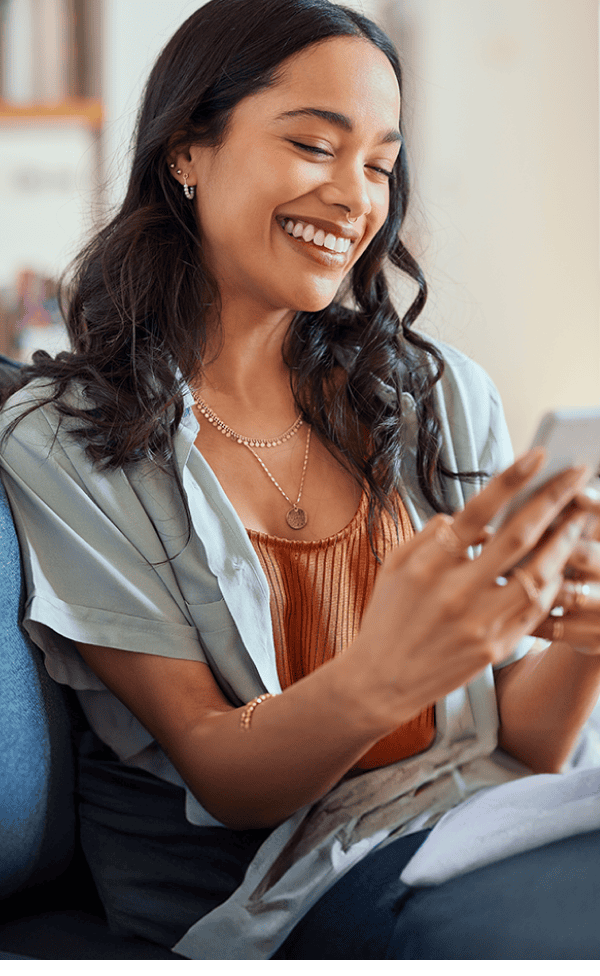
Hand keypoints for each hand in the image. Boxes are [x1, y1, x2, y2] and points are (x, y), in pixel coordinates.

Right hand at [347, 450, 591, 726]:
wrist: (379, 681)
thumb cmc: (387, 617)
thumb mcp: (395, 565)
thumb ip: (430, 534)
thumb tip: (471, 517)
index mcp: (428, 563)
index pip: (477, 510)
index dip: (511, 479)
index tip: (538, 455)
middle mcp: (456, 590)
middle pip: (518, 537)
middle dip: (554, 500)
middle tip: (580, 474)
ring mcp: (478, 621)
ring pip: (538, 574)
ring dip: (564, 543)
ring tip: (579, 520)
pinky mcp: (495, 646)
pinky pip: (535, 609)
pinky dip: (551, 583)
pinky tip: (560, 565)